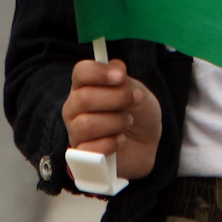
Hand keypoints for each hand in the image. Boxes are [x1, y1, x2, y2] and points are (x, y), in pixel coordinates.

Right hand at [61, 57, 161, 181]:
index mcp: (85, 86)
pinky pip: (88, 149)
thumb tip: (115, 66)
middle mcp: (74, 107)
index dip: (99, 72)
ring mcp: (75, 132)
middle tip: (133, 101)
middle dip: (116, 99)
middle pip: (84, 98)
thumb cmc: (138, 114)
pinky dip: (110, 143)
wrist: (147, 144)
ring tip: (127, 122)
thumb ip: (125, 81)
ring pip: (86, 124)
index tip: (120, 76)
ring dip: (115, 122)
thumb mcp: (138, 92)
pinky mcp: (81, 156)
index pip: (80, 72)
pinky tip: (120, 140)